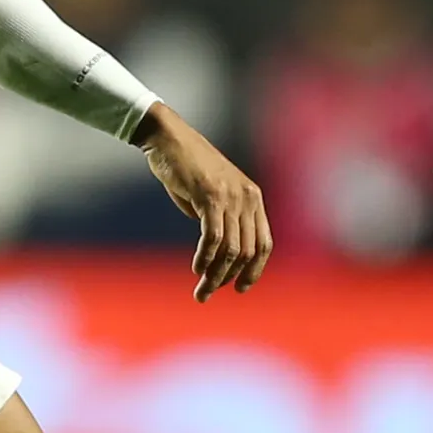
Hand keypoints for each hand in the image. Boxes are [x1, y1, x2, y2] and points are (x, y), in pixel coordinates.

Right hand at [136, 104, 272, 300]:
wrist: (168, 139)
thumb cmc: (186, 169)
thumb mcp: (212, 197)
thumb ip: (222, 221)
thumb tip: (220, 257)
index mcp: (253, 198)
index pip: (264, 244)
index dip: (254, 270)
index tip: (239, 289)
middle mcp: (248, 198)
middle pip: (247, 251)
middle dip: (228, 279)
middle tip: (206, 294)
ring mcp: (231, 196)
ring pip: (230, 249)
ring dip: (214, 275)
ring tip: (200, 291)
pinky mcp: (210, 195)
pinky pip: (213, 237)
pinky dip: (205, 258)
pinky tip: (196, 268)